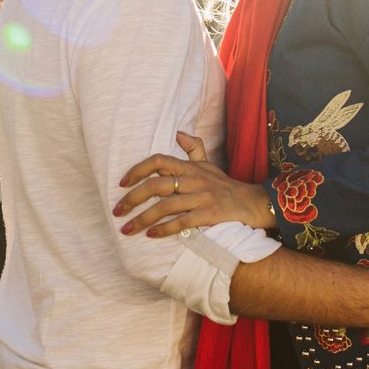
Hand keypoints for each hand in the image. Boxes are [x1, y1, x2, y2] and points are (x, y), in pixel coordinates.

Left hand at [114, 132, 273, 235]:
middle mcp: (194, 179)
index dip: (138, 169)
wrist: (252, 203)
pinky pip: (183, 222)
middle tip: (117, 211)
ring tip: (127, 230)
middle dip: (133, 198)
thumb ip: (193, 149)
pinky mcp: (210, 214)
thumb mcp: (209, 164)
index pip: (159, 160)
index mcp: (191, 167)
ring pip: (166, 206)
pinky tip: (151, 235)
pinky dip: (164, 229)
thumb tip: (178, 133)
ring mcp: (203, 197)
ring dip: (143, 218)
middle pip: (157, 185)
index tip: (122, 183)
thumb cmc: (225, 185)